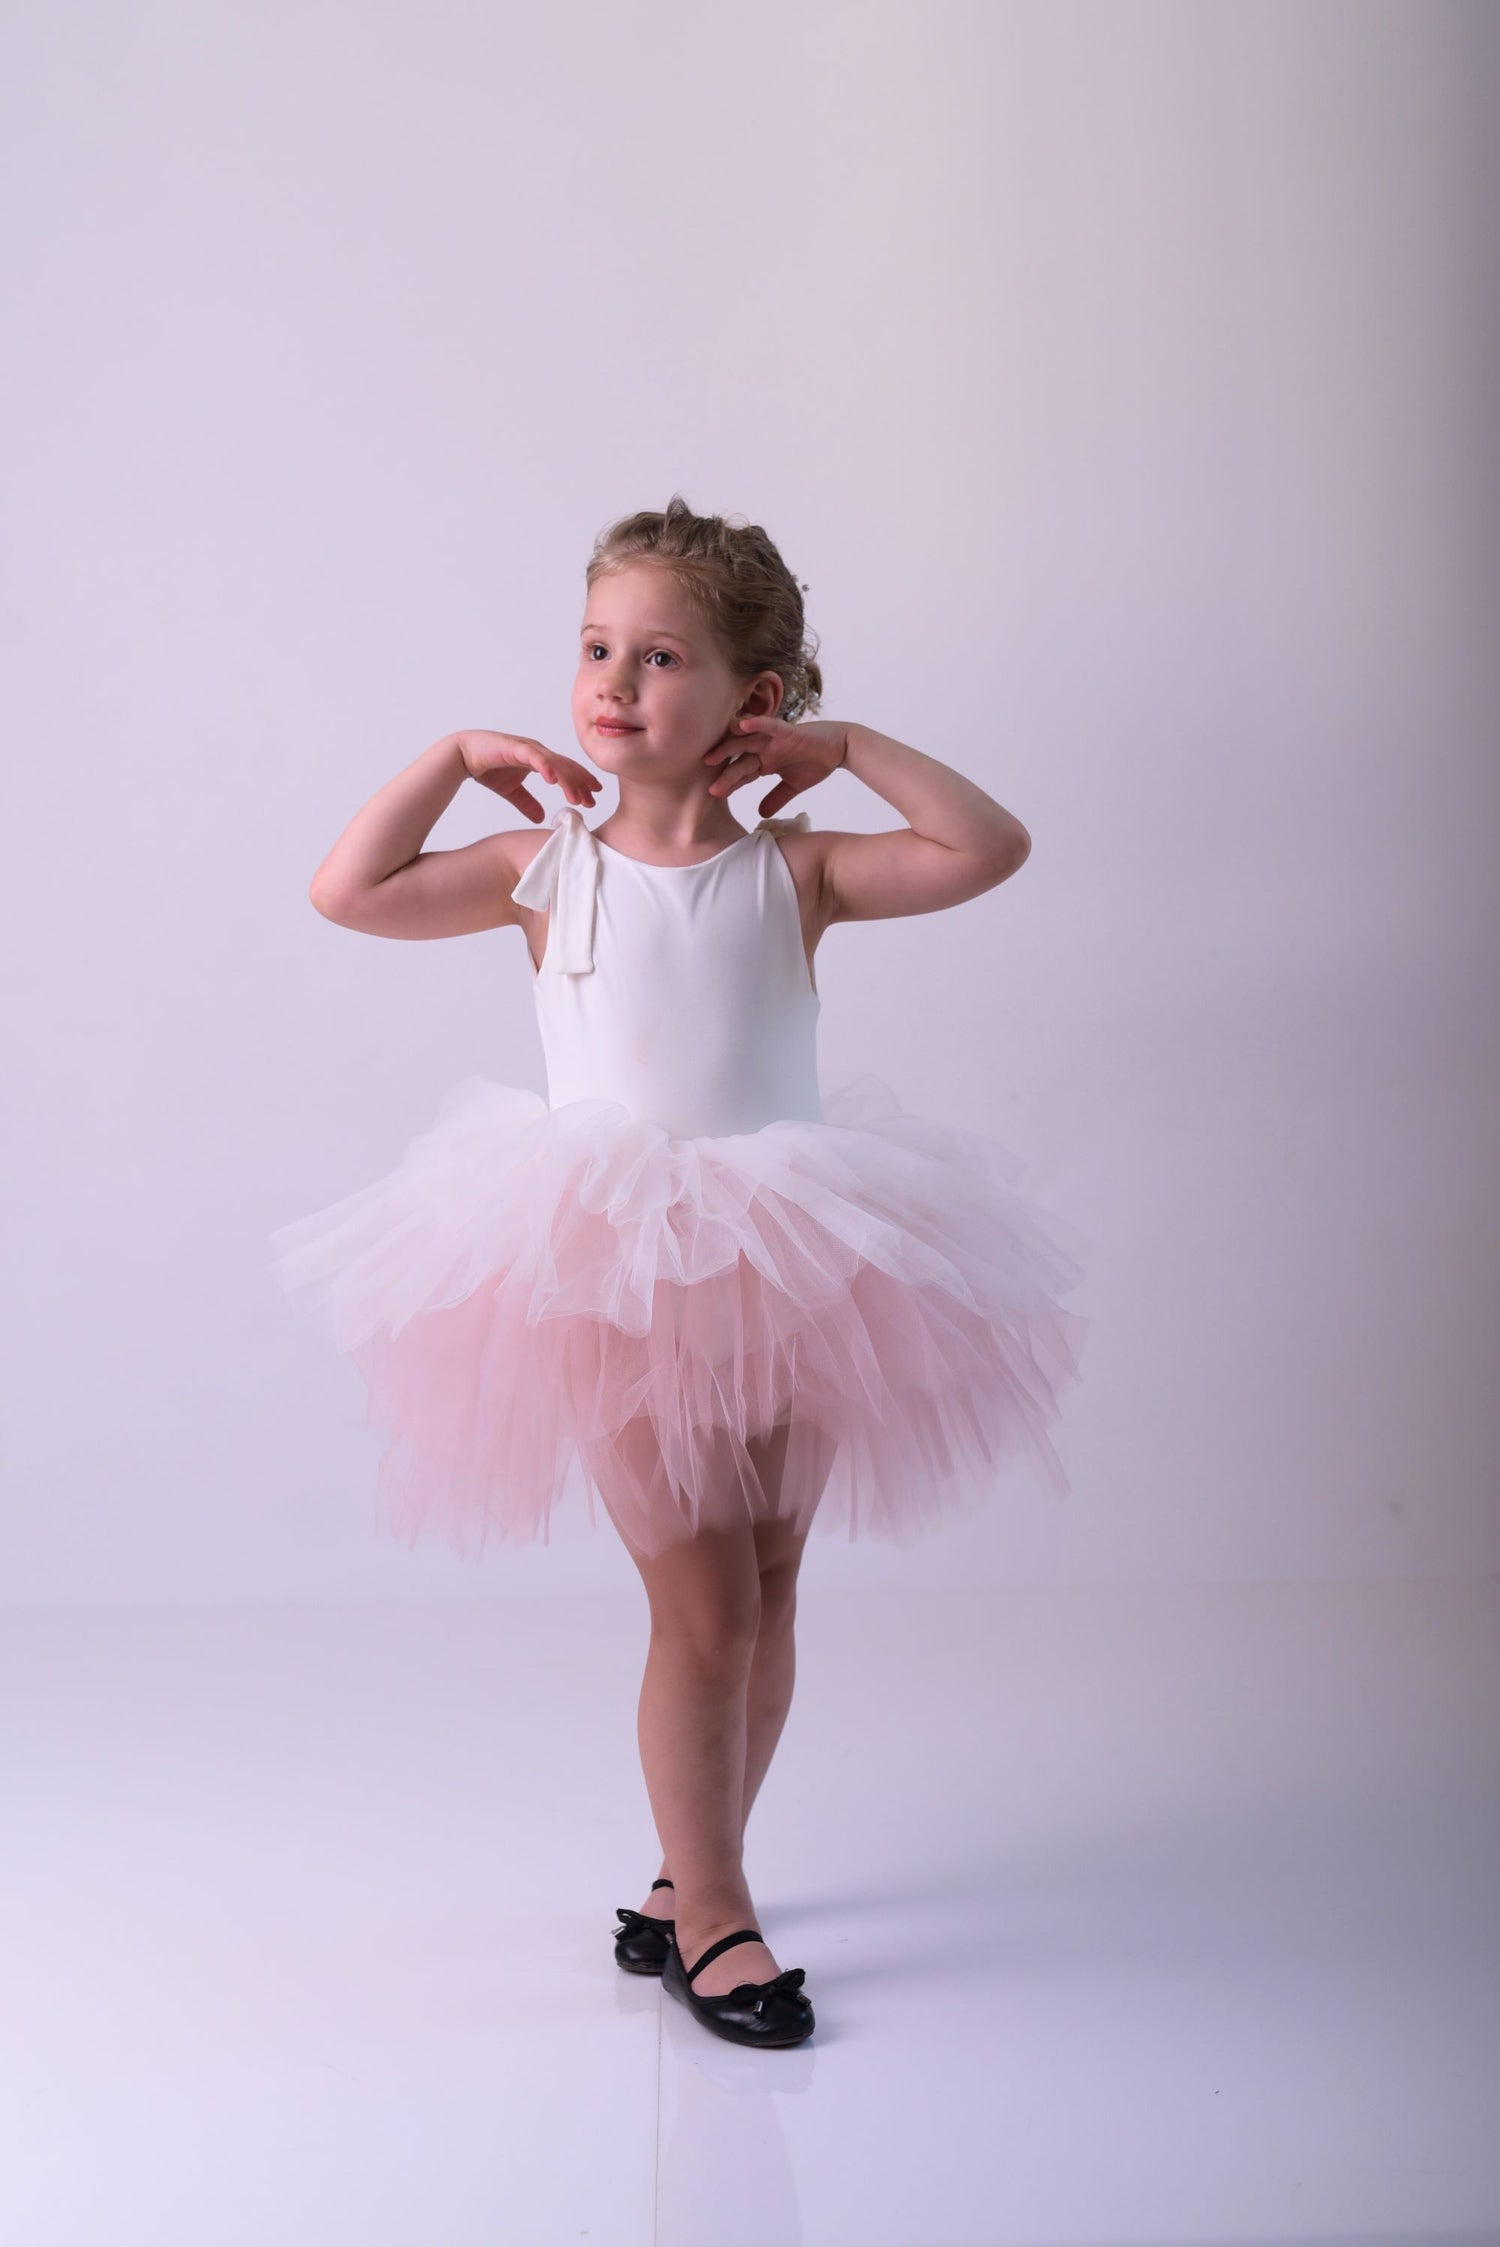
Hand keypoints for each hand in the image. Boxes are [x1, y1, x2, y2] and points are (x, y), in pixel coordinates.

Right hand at [457, 731, 600, 821]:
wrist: (464, 755)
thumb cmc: (488, 768)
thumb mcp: (512, 791)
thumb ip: (527, 803)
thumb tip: (540, 818)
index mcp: (540, 761)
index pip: (566, 771)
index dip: (581, 783)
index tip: (594, 797)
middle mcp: (538, 752)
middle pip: (567, 767)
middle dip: (581, 783)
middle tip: (594, 800)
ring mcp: (528, 749)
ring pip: (555, 764)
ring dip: (567, 780)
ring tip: (577, 797)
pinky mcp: (515, 748)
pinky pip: (535, 757)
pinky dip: (546, 767)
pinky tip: (553, 780)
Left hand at [702, 715, 848, 816]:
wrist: (840, 748)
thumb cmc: (816, 762)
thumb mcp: (793, 786)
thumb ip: (776, 798)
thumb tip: (761, 814)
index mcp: (764, 761)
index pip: (742, 773)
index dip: (729, 784)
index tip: (713, 796)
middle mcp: (764, 748)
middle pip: (738, 759)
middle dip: (723, 771)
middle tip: (707, 785)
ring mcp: (773, 738)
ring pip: (747, 742)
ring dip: (728, 748)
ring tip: (711, 757)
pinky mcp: (787, 730)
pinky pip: (769, 725)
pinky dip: (757, 723)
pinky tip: (742, 724)